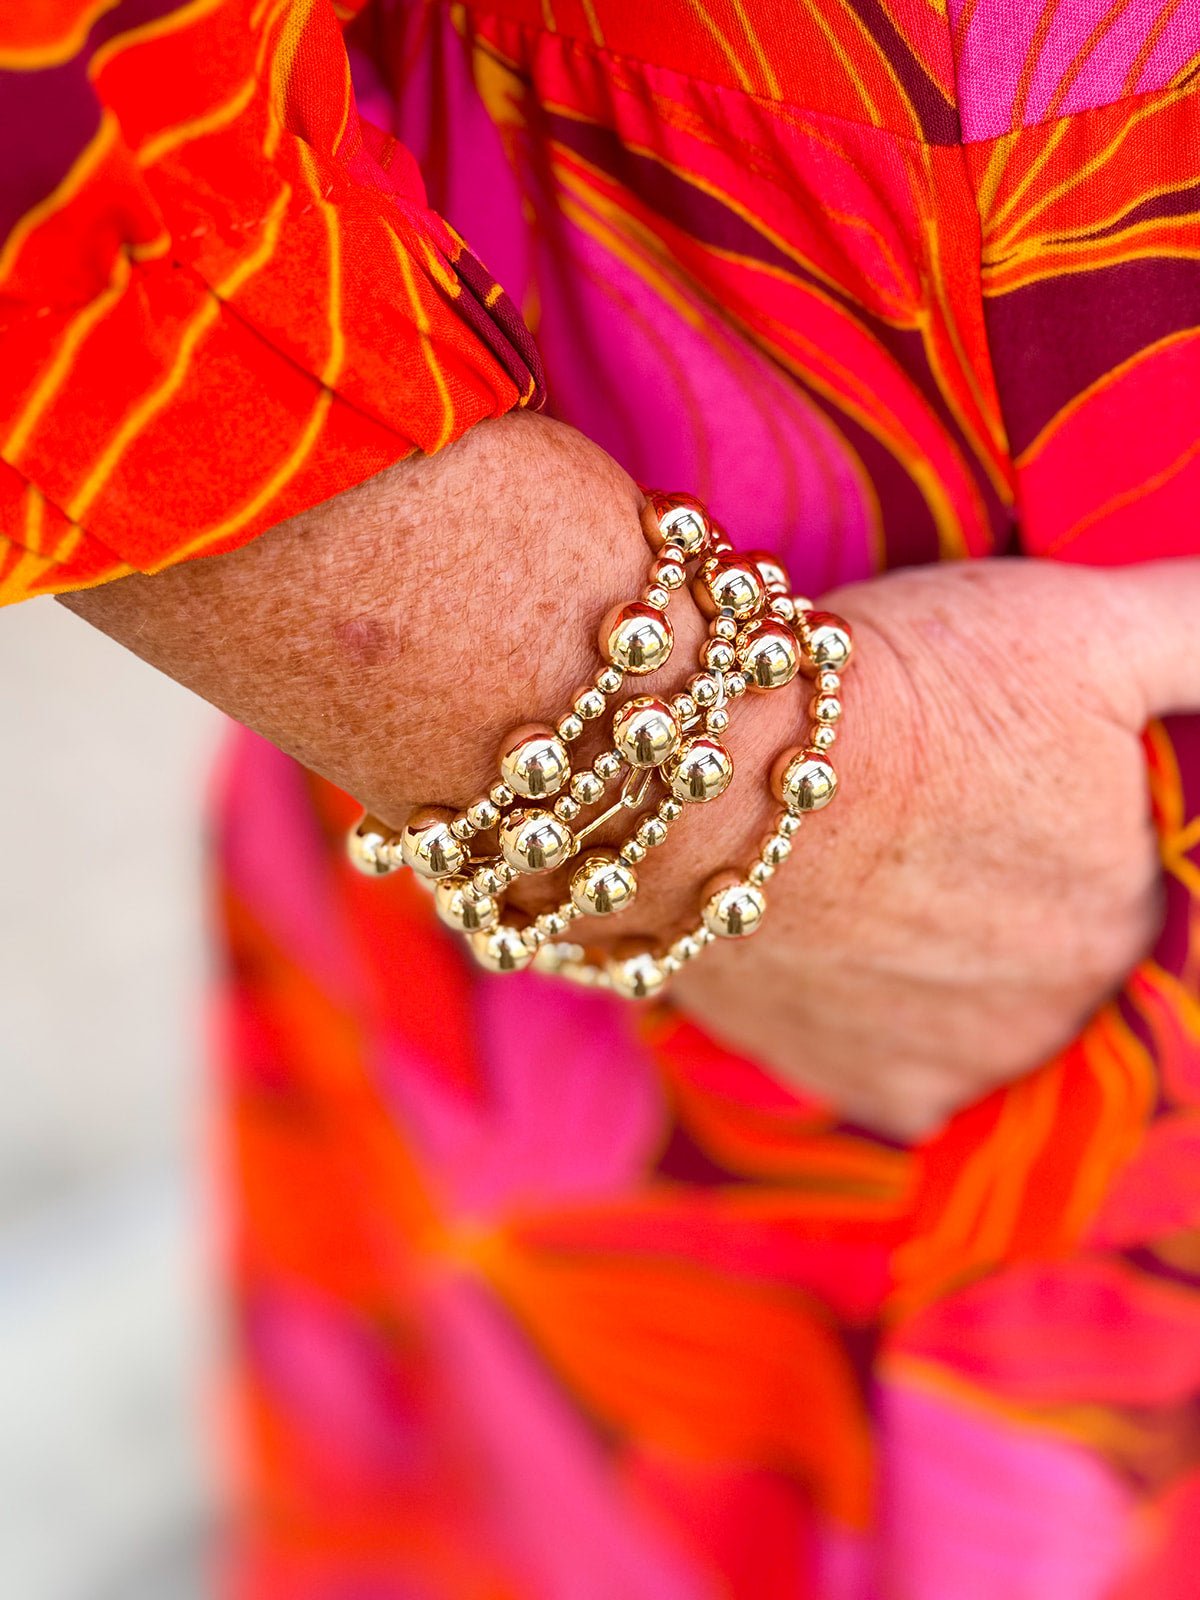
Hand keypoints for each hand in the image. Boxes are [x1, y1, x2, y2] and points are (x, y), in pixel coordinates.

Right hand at [62, 416, 1199, 1137]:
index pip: (1114, 869)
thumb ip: (1197, 633)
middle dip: (996, 886)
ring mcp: (959, 1064)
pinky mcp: (861, 1091)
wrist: (707, 776)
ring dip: (937, 955)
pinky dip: (876, 1013)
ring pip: (971, 1006)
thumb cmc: (904, 691)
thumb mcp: (1086, 625)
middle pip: (1041, 943)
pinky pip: (898, 1064)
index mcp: (1128, 905)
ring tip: (869, 872)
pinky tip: (844, 948)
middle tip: (916, 813)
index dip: (1047, 810)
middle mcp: (1062, 1009)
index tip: (981, 768)